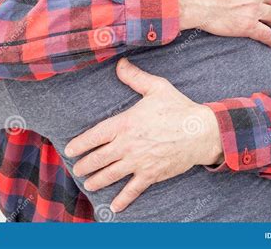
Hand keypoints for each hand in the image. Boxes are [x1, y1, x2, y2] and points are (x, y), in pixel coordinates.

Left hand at [65, 58, 222, 212]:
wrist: (200, 132)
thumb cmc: (178, 108)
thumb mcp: (156, 87)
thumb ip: (135, 77)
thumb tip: (120, 63)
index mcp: (126, 124)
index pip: (96, 135)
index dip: (81, 144)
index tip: (70, 150)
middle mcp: (128, 145)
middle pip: (99, 158)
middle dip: (85, 165)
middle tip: (77, 169)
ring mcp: (138, 162)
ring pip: (111, 175)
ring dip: (97, 180)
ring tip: (88, 184)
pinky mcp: (151, 175)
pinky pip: (133, 190)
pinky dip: (123, 199)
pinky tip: (114, 207)